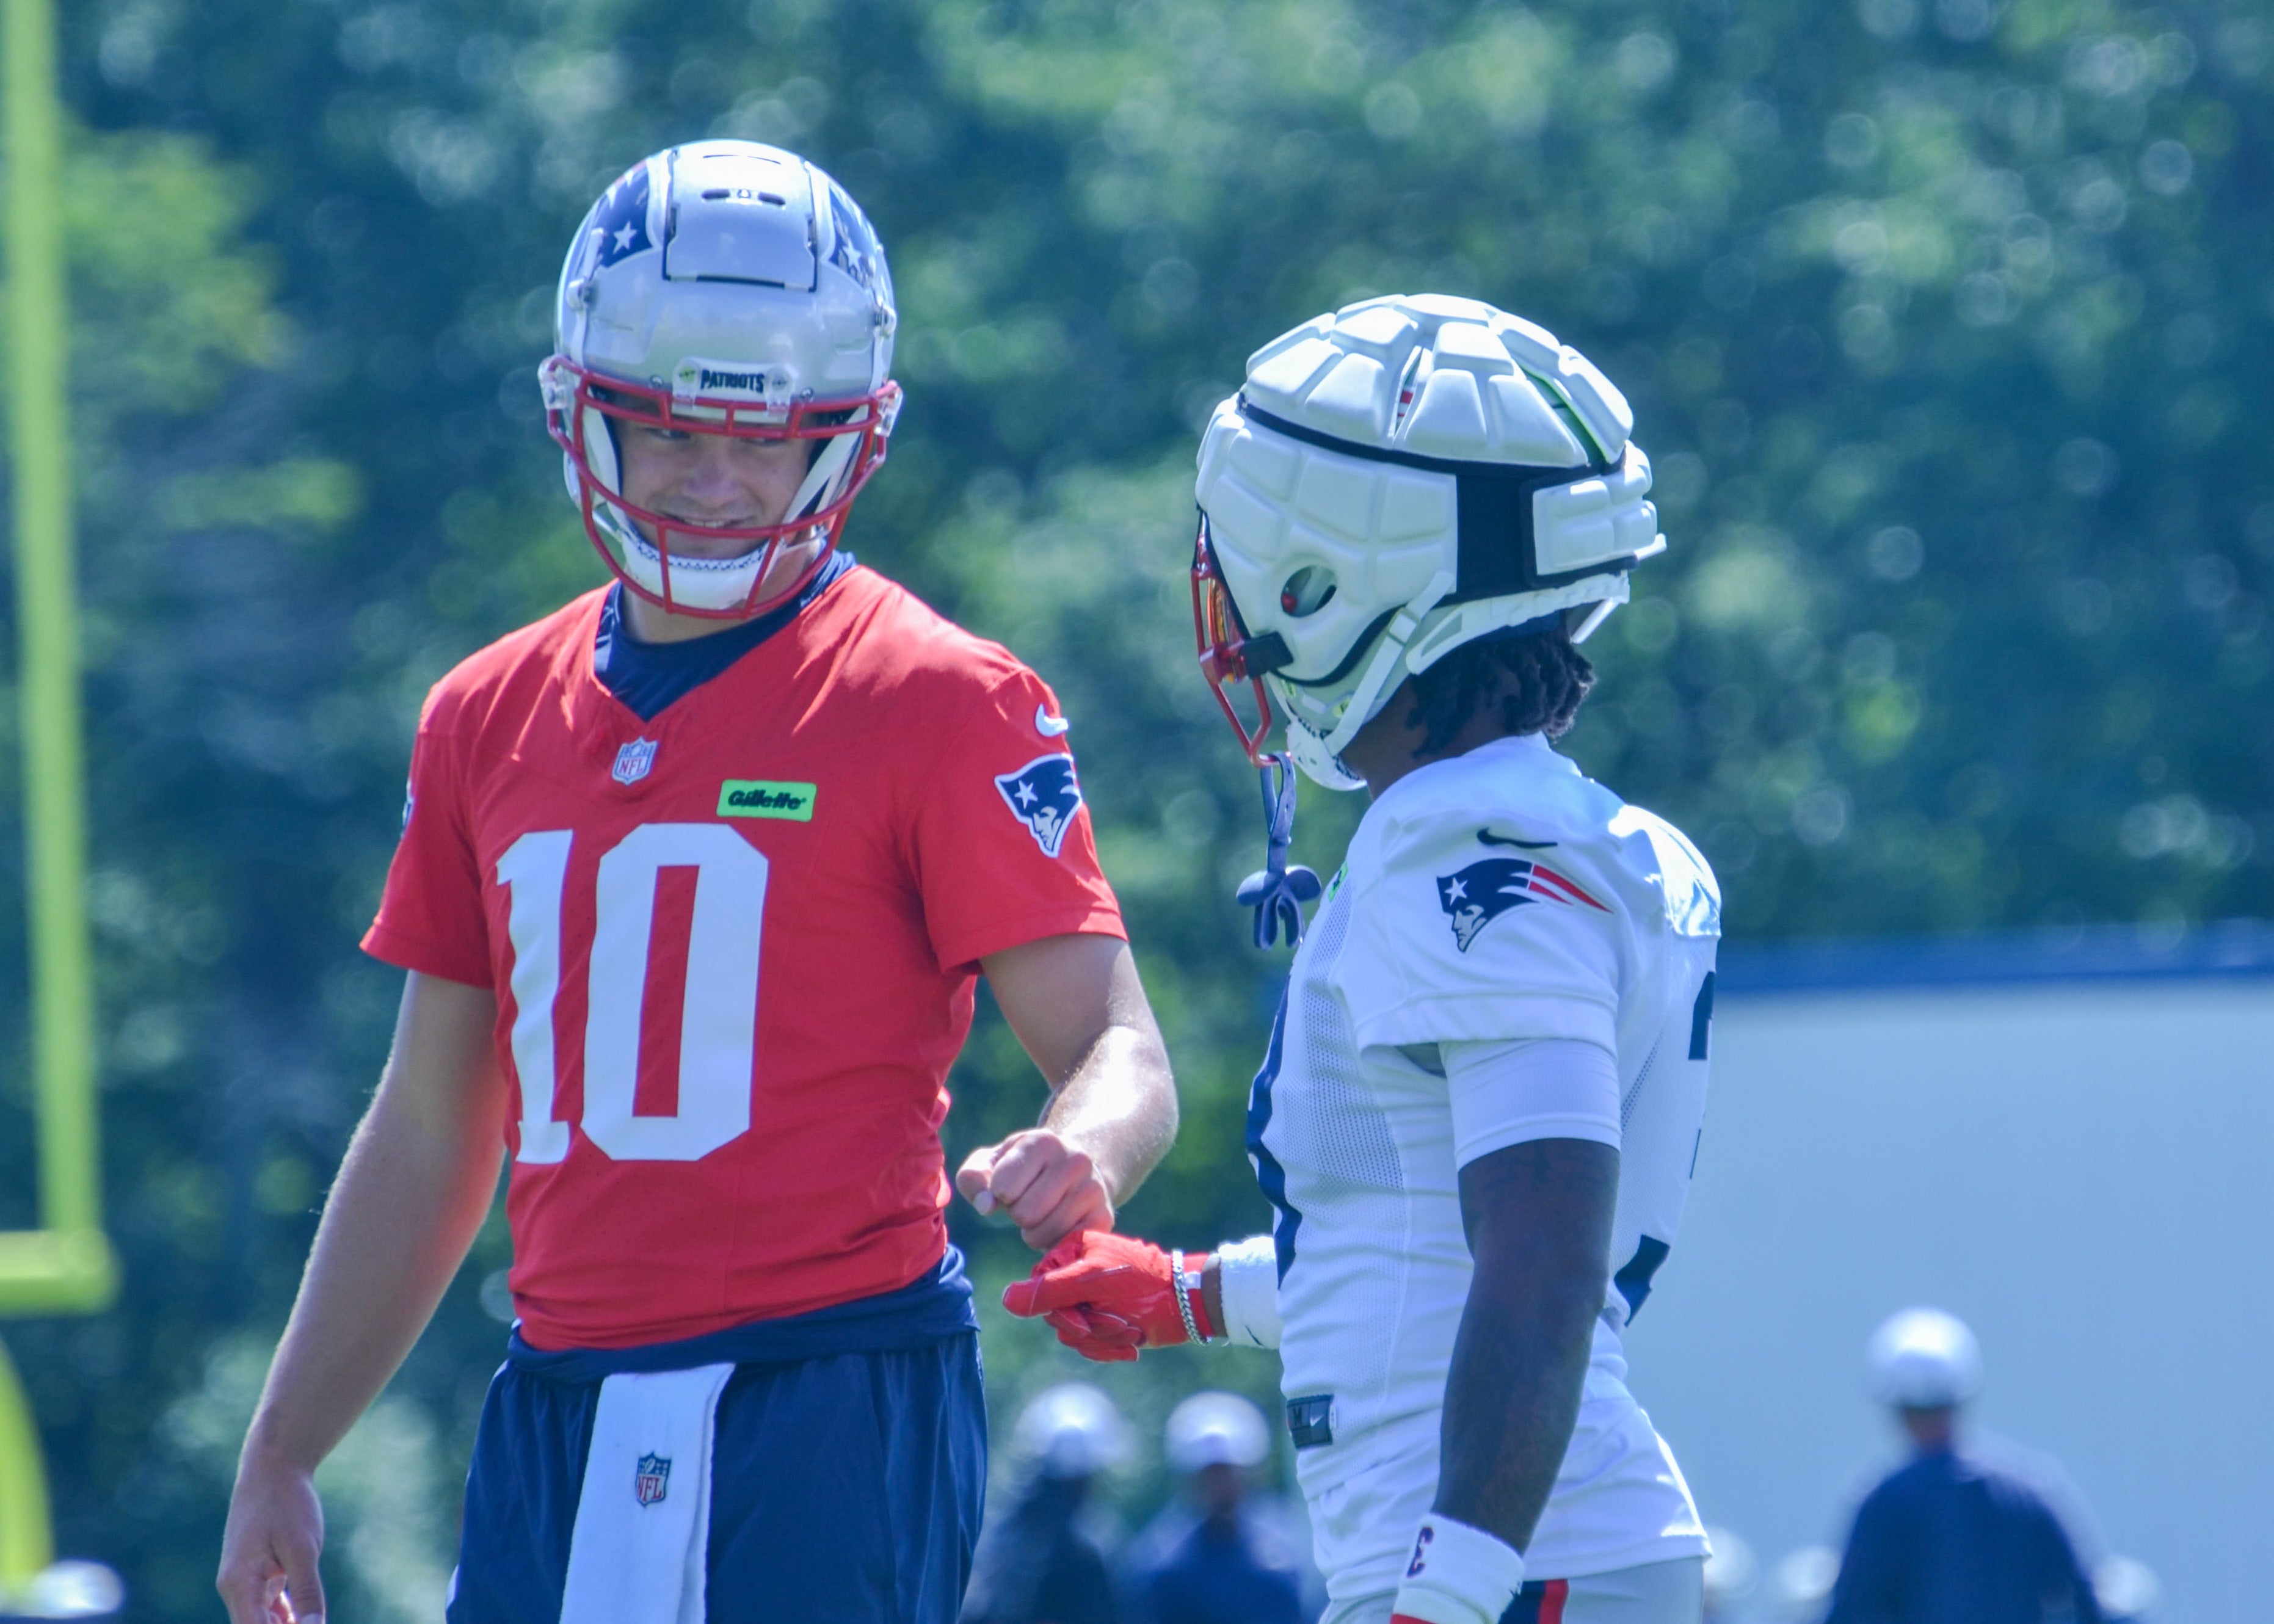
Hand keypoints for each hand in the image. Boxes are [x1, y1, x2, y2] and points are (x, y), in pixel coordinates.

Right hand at [217, 1448, 325, 1623]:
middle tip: (315, 1622)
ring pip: (261, 1620)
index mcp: (240, 1585)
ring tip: (312, 1622)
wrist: (273, 1468)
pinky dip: (284, 1616)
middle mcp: (236, 1589)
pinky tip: (303, 1620)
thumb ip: (307, 1591)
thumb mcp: (303, 1549)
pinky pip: (267, 1606)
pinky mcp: (256, 1573)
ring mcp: (244, 1581)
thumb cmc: (287, 1504)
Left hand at [956, 1129, 1113, 1249]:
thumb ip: (973, 1178)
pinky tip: (1059, 1228)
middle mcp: (1075, 1159)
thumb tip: (986, 1205)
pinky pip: (1065, 1246)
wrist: (1074, 1172)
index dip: (999, 1194)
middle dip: (1018, 1215)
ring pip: (1044, 1233)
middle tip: (1030, 1202)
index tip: (1011, 1186)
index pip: (1002, 1187)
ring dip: (1034, 1233)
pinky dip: (1054, 1245)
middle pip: (1024, 1213)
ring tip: (1044, 1215)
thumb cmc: (1022, 1170)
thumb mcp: (991, 1164)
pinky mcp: (1104, 1217)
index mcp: (1043, 1140)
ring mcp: (1094, 1188)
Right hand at [1001, 1231, 1212, 1361]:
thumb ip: (1050, 1290)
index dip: (1058, 1309)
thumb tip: (1007, 1300)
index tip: (1082, 1317)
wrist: (1186, 1302)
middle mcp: (1076, 1274)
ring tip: (1128, 1331)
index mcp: (1071, 1252)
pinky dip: (1109, 1349)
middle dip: (1086, 1326)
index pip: (1039, 1286)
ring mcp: (1090, 1299)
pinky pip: (1088, 1345)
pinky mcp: (1104, 1321)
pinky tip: (1132, 1344)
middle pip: (1054, 1314)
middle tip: (1115, 1323)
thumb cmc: (1142, 1283)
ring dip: (1101, 1339)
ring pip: (1071, 1334)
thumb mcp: (1093, 1281)